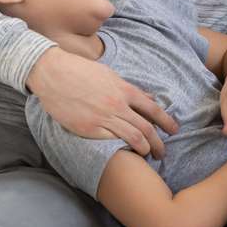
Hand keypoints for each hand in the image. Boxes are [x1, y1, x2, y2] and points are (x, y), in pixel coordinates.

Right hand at [27, 47, 177, 157]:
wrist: (52, 73)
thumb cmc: (82, 72)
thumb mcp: (111, 75)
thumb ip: (130, 89)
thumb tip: (149, 97)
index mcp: (125, 90)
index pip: (153, 109)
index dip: (167, 122)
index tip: (174, 130)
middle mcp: (117, 105)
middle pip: (147, 128)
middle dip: (158, 143)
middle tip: (163, 152)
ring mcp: (102, 118)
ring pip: (132, 138)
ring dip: (144, 149)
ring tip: (148, 155)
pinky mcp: (87, 129)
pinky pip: (110, 141)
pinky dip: (122, 148)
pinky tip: (126, 153)